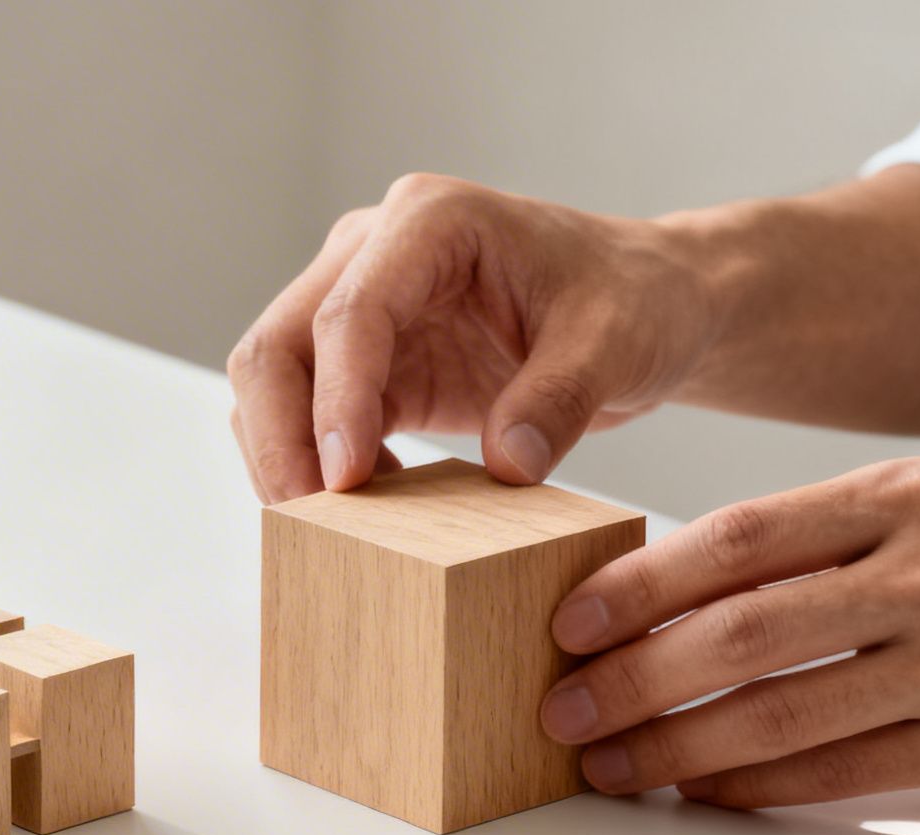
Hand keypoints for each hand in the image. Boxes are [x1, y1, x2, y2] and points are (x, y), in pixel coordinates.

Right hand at [226, 172, 714, 501]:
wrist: (644, 305)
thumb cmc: (631, 300)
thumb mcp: (616, 343)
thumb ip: (561, 398)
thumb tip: (506, 465)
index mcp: (430, 221)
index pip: (349, 312)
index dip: (337, 400)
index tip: (346, 480)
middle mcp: (374, 252)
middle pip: (278, 345)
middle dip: (281, 438)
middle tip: (311, 523)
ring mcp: (361, 305)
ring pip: (274, 383)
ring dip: (285, 457)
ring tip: (333, 529)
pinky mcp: (369, 362)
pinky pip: (308, 415)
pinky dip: (315, 465)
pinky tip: (369, 511)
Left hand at [540, 458, 919, 807]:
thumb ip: (811, 538)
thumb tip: (666, 588)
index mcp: (902, 497)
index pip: (739, 537)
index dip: (640, 584)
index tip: (569, 621)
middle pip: (745, 631)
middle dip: (634, 678)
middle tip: (562, 709)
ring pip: (783, 713)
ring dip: (676, 747)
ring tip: (610, 764)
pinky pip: (840, 773)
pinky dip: (755, 786)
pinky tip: (701, 789)